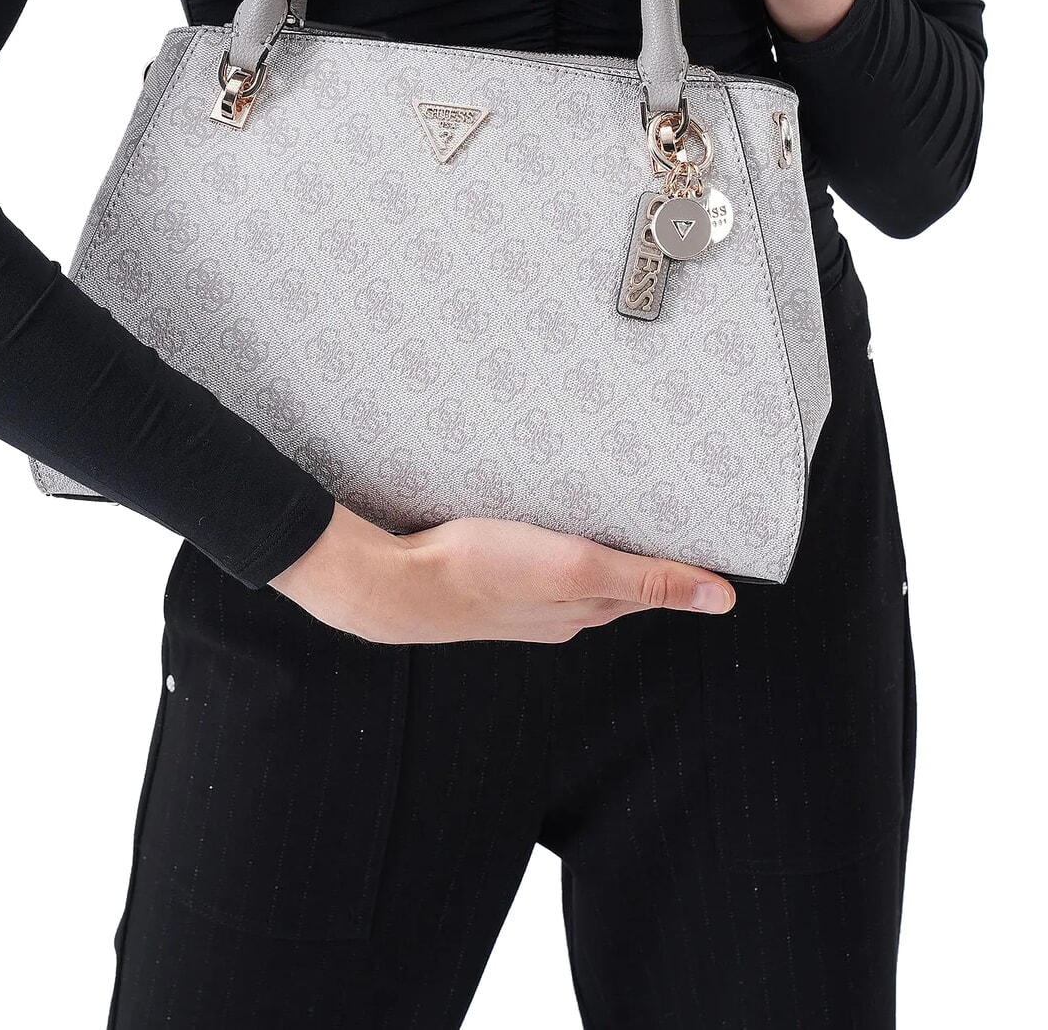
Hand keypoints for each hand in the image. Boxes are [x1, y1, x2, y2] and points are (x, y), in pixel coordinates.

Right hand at [269, 501, 735, 644]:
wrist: (391, 585)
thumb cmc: (479, 573)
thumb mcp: (576, 567)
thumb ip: (648, 578)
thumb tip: (721, 599)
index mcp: (583, 610)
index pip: (647, 585)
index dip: (675, 560)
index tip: (698, 528)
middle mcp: (555, 609)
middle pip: (611, 577)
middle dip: (634, 546)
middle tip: (656, 505)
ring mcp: (516, 594)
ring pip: (568, 567)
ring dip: (587, 538)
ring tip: (601, 501)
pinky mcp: (483, 575)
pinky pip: (529, 555)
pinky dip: (545, 535)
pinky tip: (534, 514)